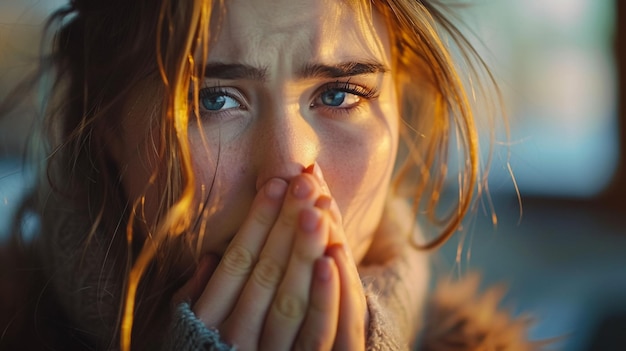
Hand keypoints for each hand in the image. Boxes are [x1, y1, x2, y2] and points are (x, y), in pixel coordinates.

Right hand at [174, 164, 366, 349]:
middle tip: (304, 182)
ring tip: (320, 206)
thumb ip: (195, 295)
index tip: (275, 184)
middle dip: (286, 225)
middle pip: (267, 274)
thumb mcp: (185, 329)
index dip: (257, 223)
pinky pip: (318, 334)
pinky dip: (327, 296)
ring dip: (306, 251)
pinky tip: (333, 258)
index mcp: (207, 323)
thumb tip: (212, 255)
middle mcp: (235, 340)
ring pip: (292, 298)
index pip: (236, 263)